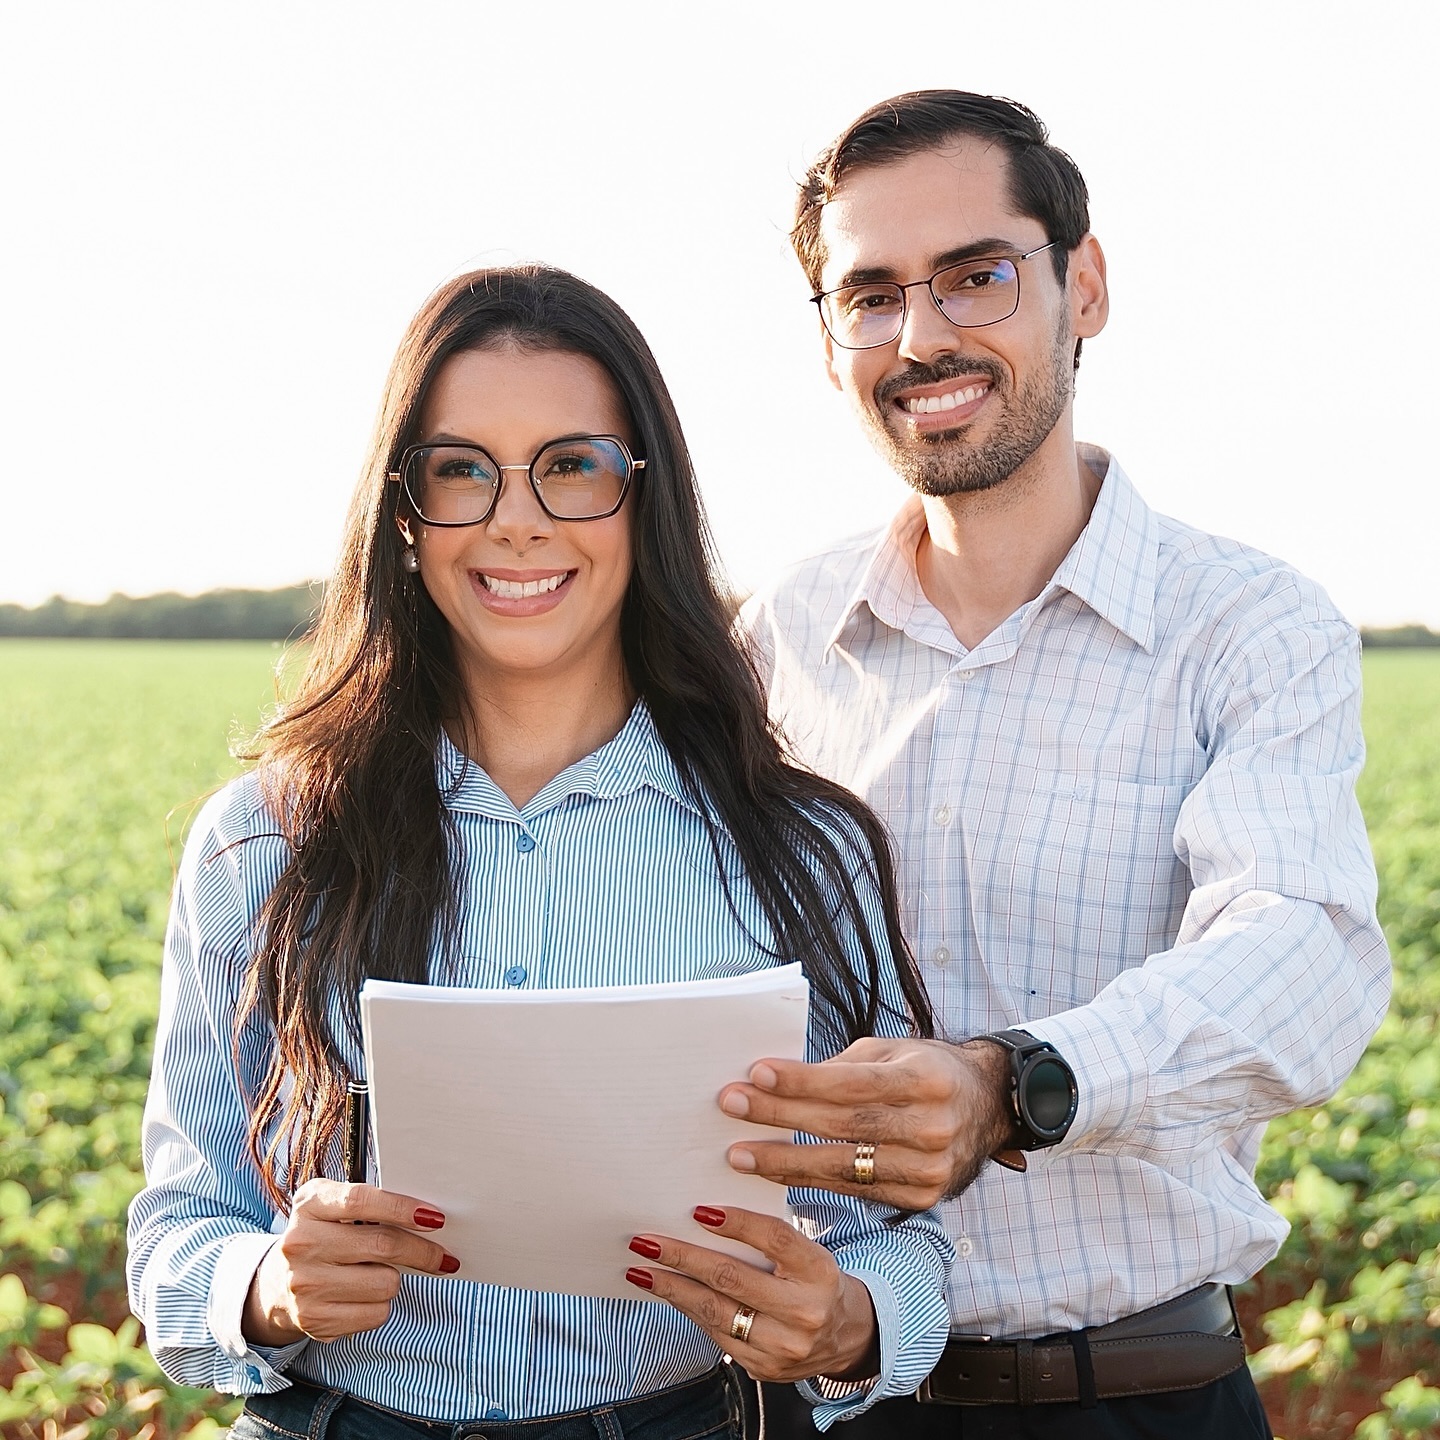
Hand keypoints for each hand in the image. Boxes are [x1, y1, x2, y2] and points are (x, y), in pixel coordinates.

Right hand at [242, 1180, 458, 1344]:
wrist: (277, 1284)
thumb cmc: (323, 1235)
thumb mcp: (333, 1205)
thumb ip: (372, 1204)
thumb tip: (428, 1218)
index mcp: (310, 1203)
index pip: (362, 1201)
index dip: (403, 1208)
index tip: (434, 1217)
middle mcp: (301, 1243)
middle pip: (382, 1244)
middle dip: (422, 1251)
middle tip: (442, 1255)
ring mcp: (305, 1284)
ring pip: (385, 1283)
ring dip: (395, 1279)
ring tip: (381, 1273)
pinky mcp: (314, 1319)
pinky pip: (375, 1313)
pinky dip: (381, 1305)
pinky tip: (366, 1295)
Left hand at [624, 1206, 877, 1383]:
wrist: (847, 1335)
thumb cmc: (815, 1281)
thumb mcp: (807, 1253)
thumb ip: (768, 1238)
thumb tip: (706, 1216)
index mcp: (818, 1271)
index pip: (774, 1239)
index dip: (736, 1223)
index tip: (699, 1211)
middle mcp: (804, 1311)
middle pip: (733, 1278)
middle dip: (683, 1257)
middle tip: (647, 1242)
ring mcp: (784, 1346)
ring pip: (716, 1312)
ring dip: (673, 1288)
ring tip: (643, 1270)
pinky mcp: (765, 1368)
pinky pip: (717, 1336)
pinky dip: (690, 1311)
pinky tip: (671, 1294)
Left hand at [719, 1038, 1011, 1209]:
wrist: (989, 1108)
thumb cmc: (927, 1070)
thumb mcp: (893, 1051)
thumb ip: (843, 1067)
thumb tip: (780, 1079)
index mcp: (926, 1080)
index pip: (853, 1083)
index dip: (803, 1081)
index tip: (756, 1074)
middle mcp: (932, 1128)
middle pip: (843, 1126)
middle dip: (781, 1117)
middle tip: (732, 1107)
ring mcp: (930, 1169)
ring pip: (844, 1168)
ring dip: (785, 1162)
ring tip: (740, 1155)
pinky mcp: (922, 1198)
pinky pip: (856, 1192)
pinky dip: (812, 1184)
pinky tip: (776, 1176)